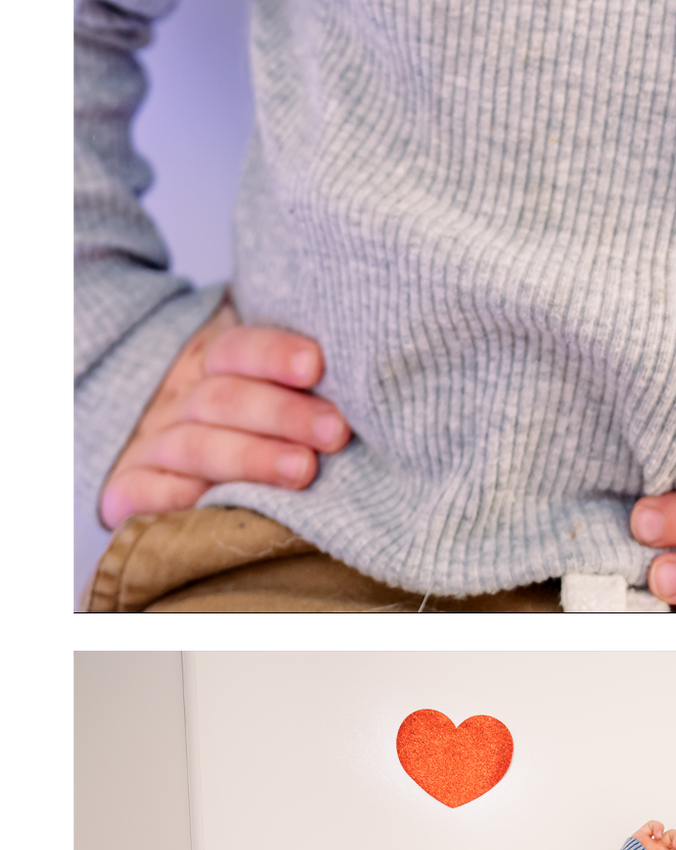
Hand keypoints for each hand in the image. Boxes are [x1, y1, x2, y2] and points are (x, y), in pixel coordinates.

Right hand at [98, 297, 351, 527]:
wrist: (155, 432)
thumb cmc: (253, 409)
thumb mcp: (274, 376)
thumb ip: (309, 372)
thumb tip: (373, 368)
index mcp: (214, 360)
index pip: (239, 347)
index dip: (275, 354)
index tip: (316, 366)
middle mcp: (182, 397)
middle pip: (225, 398)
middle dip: (283, 414)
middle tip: (335, 433)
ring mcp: (153, 442)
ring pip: (195, 444)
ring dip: (249, 457)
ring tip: (304, 470)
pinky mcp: (129, 487)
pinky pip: (142, 491)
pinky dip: (174, 497)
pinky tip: (213, 502)